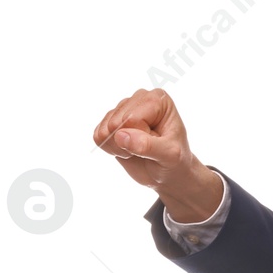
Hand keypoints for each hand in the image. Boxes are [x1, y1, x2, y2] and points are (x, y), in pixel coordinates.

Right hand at [91, 87, 222, 221]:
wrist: (168, 174)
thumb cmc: (175, 162)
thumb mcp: (169, 156)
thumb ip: (147, 146)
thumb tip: (120, 135)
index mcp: (158, 99)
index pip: (132, 118)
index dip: (141, 137)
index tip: (157, 143)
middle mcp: (140, 98)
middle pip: (115, 122)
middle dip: (128, 143)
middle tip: (146, 149)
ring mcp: (123, 108)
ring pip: (105, 129)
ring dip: (119, 147)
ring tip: (138, 149)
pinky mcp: (110, 121)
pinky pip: (97, 135)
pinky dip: (110, 148)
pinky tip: (127, 149)